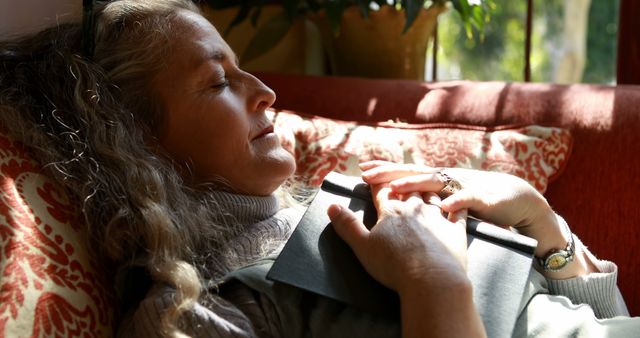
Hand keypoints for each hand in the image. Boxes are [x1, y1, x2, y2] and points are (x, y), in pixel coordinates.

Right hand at [327, 185, 486, 337]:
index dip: (376, 182)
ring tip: (423, 184)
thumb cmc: (394, 266)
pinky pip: (458, 211)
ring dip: (426, 188)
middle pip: (407, 187)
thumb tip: (332, 206)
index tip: (370, 175)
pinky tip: (456, 202)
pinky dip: (456, 204)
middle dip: (400, 179)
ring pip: (431, 194)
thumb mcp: (362, 246)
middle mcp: (415, 208)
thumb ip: (347, 225)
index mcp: (391, 211)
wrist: (432, 280)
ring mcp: (437, 217)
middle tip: (396, 174)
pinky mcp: (455, 230)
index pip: (382, 190)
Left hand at [359, 161, 564, 257]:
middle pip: (415, 172)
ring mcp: (465, 186)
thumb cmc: (479, 202)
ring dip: (416, 184)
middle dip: (390, 172)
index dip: (386, 170)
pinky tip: (444, 206)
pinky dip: (457, 201)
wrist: (519, 201)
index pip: (408, 172)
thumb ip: (429, 198)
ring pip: (437, 182)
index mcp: (439, 180)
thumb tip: (400, 200)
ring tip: (395, 188)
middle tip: (366, 173)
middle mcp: (449, 179)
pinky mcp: (485, 199)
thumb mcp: (450, 198)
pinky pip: (469, 199)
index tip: (363, 169)